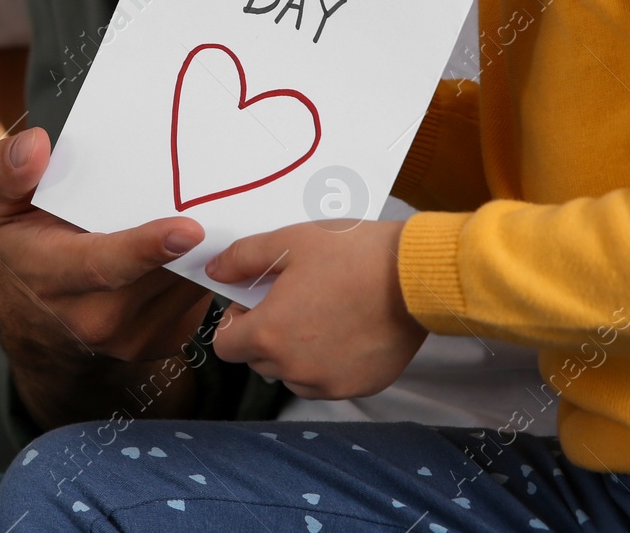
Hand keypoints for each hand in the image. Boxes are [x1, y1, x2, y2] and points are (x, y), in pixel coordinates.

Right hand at [0, 128, 213, 424]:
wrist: (43, 322)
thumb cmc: (28, 247)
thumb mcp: (0, 207)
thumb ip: (6, 172)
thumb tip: (36, 144)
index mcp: (52, 277)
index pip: (104, 266)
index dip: (146, 248)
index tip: (188, 229)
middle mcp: (95, 316)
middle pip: (160, 272)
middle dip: (189, 237)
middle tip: (209, 196)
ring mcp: (135, 336)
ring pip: (188, 282)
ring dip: (199, 248)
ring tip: (197, 212)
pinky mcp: (167, 339)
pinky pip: (199, 295)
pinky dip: (202, 264)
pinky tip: (192, 244)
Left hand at [206, 219, 425, 399]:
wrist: (415, 276)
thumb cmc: (352, 254)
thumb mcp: (290, 241)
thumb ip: (242, 258)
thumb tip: (214, 271)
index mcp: (269, 334)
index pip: (224, 346)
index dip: (234, 321)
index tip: (257, 300)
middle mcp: (294, 368)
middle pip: (258, 360)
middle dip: (266, 332)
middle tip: (294, 298)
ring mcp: (328, 383)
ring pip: (292, 373)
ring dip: (296, 351)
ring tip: (324, 312)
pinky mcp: (360, 387)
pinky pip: (327, 380)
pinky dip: (329, 361)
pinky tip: (348, 328)